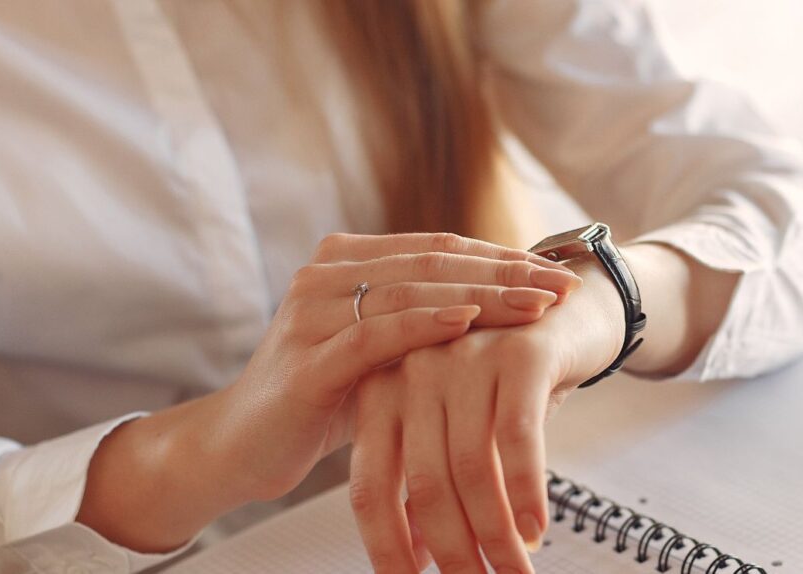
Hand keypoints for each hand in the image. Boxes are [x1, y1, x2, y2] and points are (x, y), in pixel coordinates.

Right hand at [78, 233, 580, 551]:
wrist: (240, 444)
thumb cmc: (319, 399)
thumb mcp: (377, 352)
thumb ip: (420, 323)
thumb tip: (503, 310)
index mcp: (344, 262)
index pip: (437, 249)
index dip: (500, 256)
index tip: (554, 271)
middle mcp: (325, 274)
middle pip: (432, 262)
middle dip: (505, 272)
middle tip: (562, 284)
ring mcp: (312, 312)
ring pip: (411, 291)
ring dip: (482, 295)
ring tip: (537, 304)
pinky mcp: (307, 359)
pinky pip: (375, 335)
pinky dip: (425, 325)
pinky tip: (470, 321)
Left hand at [348, 257, 624, 572]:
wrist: (568, 309)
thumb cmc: (505, 378)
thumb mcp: (458, 427)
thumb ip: (429, 480)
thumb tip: (417, 554)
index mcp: (383, 391)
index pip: (370, 485)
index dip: (386, 547)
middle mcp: (414, 371)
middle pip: (422, 484)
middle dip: (452, 551)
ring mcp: (464, 358)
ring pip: (472, 468)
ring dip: (495, 534)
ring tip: (513, 573)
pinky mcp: (518, 354)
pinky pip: (518, 438)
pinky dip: (527, 492)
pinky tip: (537, 528)